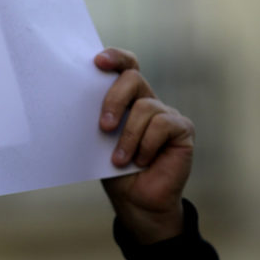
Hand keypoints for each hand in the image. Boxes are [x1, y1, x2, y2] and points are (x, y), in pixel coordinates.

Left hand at [95, 48, 194, 243]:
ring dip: (128, 136)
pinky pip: (162, 125)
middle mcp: (148, 100)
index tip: (97, 61)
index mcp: (126, 98)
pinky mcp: (183, 129)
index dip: (114, 57)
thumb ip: (96, 116)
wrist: (135, 201)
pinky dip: (146, 145)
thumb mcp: (99, 140)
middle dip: (113, 99)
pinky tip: (141, 161)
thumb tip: (76, 97)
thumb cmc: (114, 170)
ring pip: (144, 107)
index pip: (125, 66)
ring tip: (119, 160)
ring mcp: (167, 113)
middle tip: (103, 126)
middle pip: (133, 78)